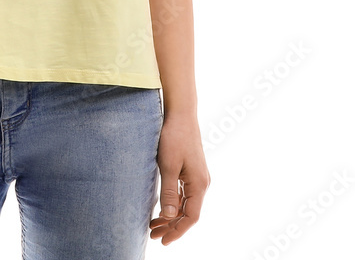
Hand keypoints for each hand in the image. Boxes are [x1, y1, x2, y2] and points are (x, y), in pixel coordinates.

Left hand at [149, 114, 210, 244]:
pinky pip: (184, 194)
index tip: (163, 241)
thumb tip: (169, 217)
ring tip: (154, 225)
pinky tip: (162, 208)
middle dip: (172, 227)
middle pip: (189, 213)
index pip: (191, 217)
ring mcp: (197, 177)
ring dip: (171, 216)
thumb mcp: (168, 165)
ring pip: (186, 204)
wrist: (181, 113)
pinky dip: (173, 204)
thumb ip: (169, 192)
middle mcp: (202, 183)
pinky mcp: (191, 171)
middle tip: (153, 235)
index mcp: (199, 184)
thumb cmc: (174, 136)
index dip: (178, 231)